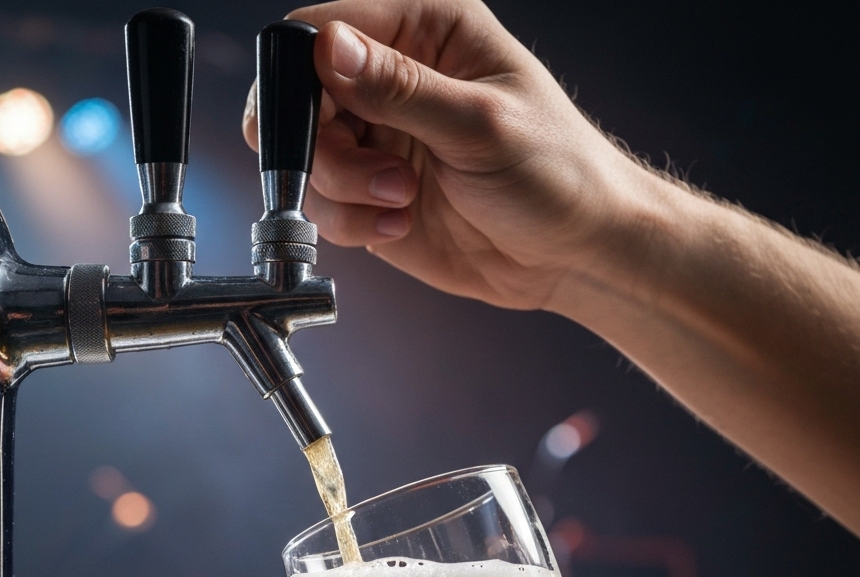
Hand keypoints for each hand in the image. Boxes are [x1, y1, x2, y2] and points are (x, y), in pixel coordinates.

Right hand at [242, 0, 650, 310]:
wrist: (572, 253)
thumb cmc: (555, 173)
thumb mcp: (481, 125)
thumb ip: (401, 89)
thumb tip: (329, 49)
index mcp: (424, 31)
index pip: (324, 28)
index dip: (305, 76)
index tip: (325, 124)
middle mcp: (393, 81)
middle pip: (299, 100)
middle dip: (325, 149)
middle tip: (378, 175)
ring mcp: (380, 141)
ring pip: (307, 160)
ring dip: (343, 191)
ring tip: (402, 202)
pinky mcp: (373, 196)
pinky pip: (327, 207)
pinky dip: (350, 224)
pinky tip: (400, 224)